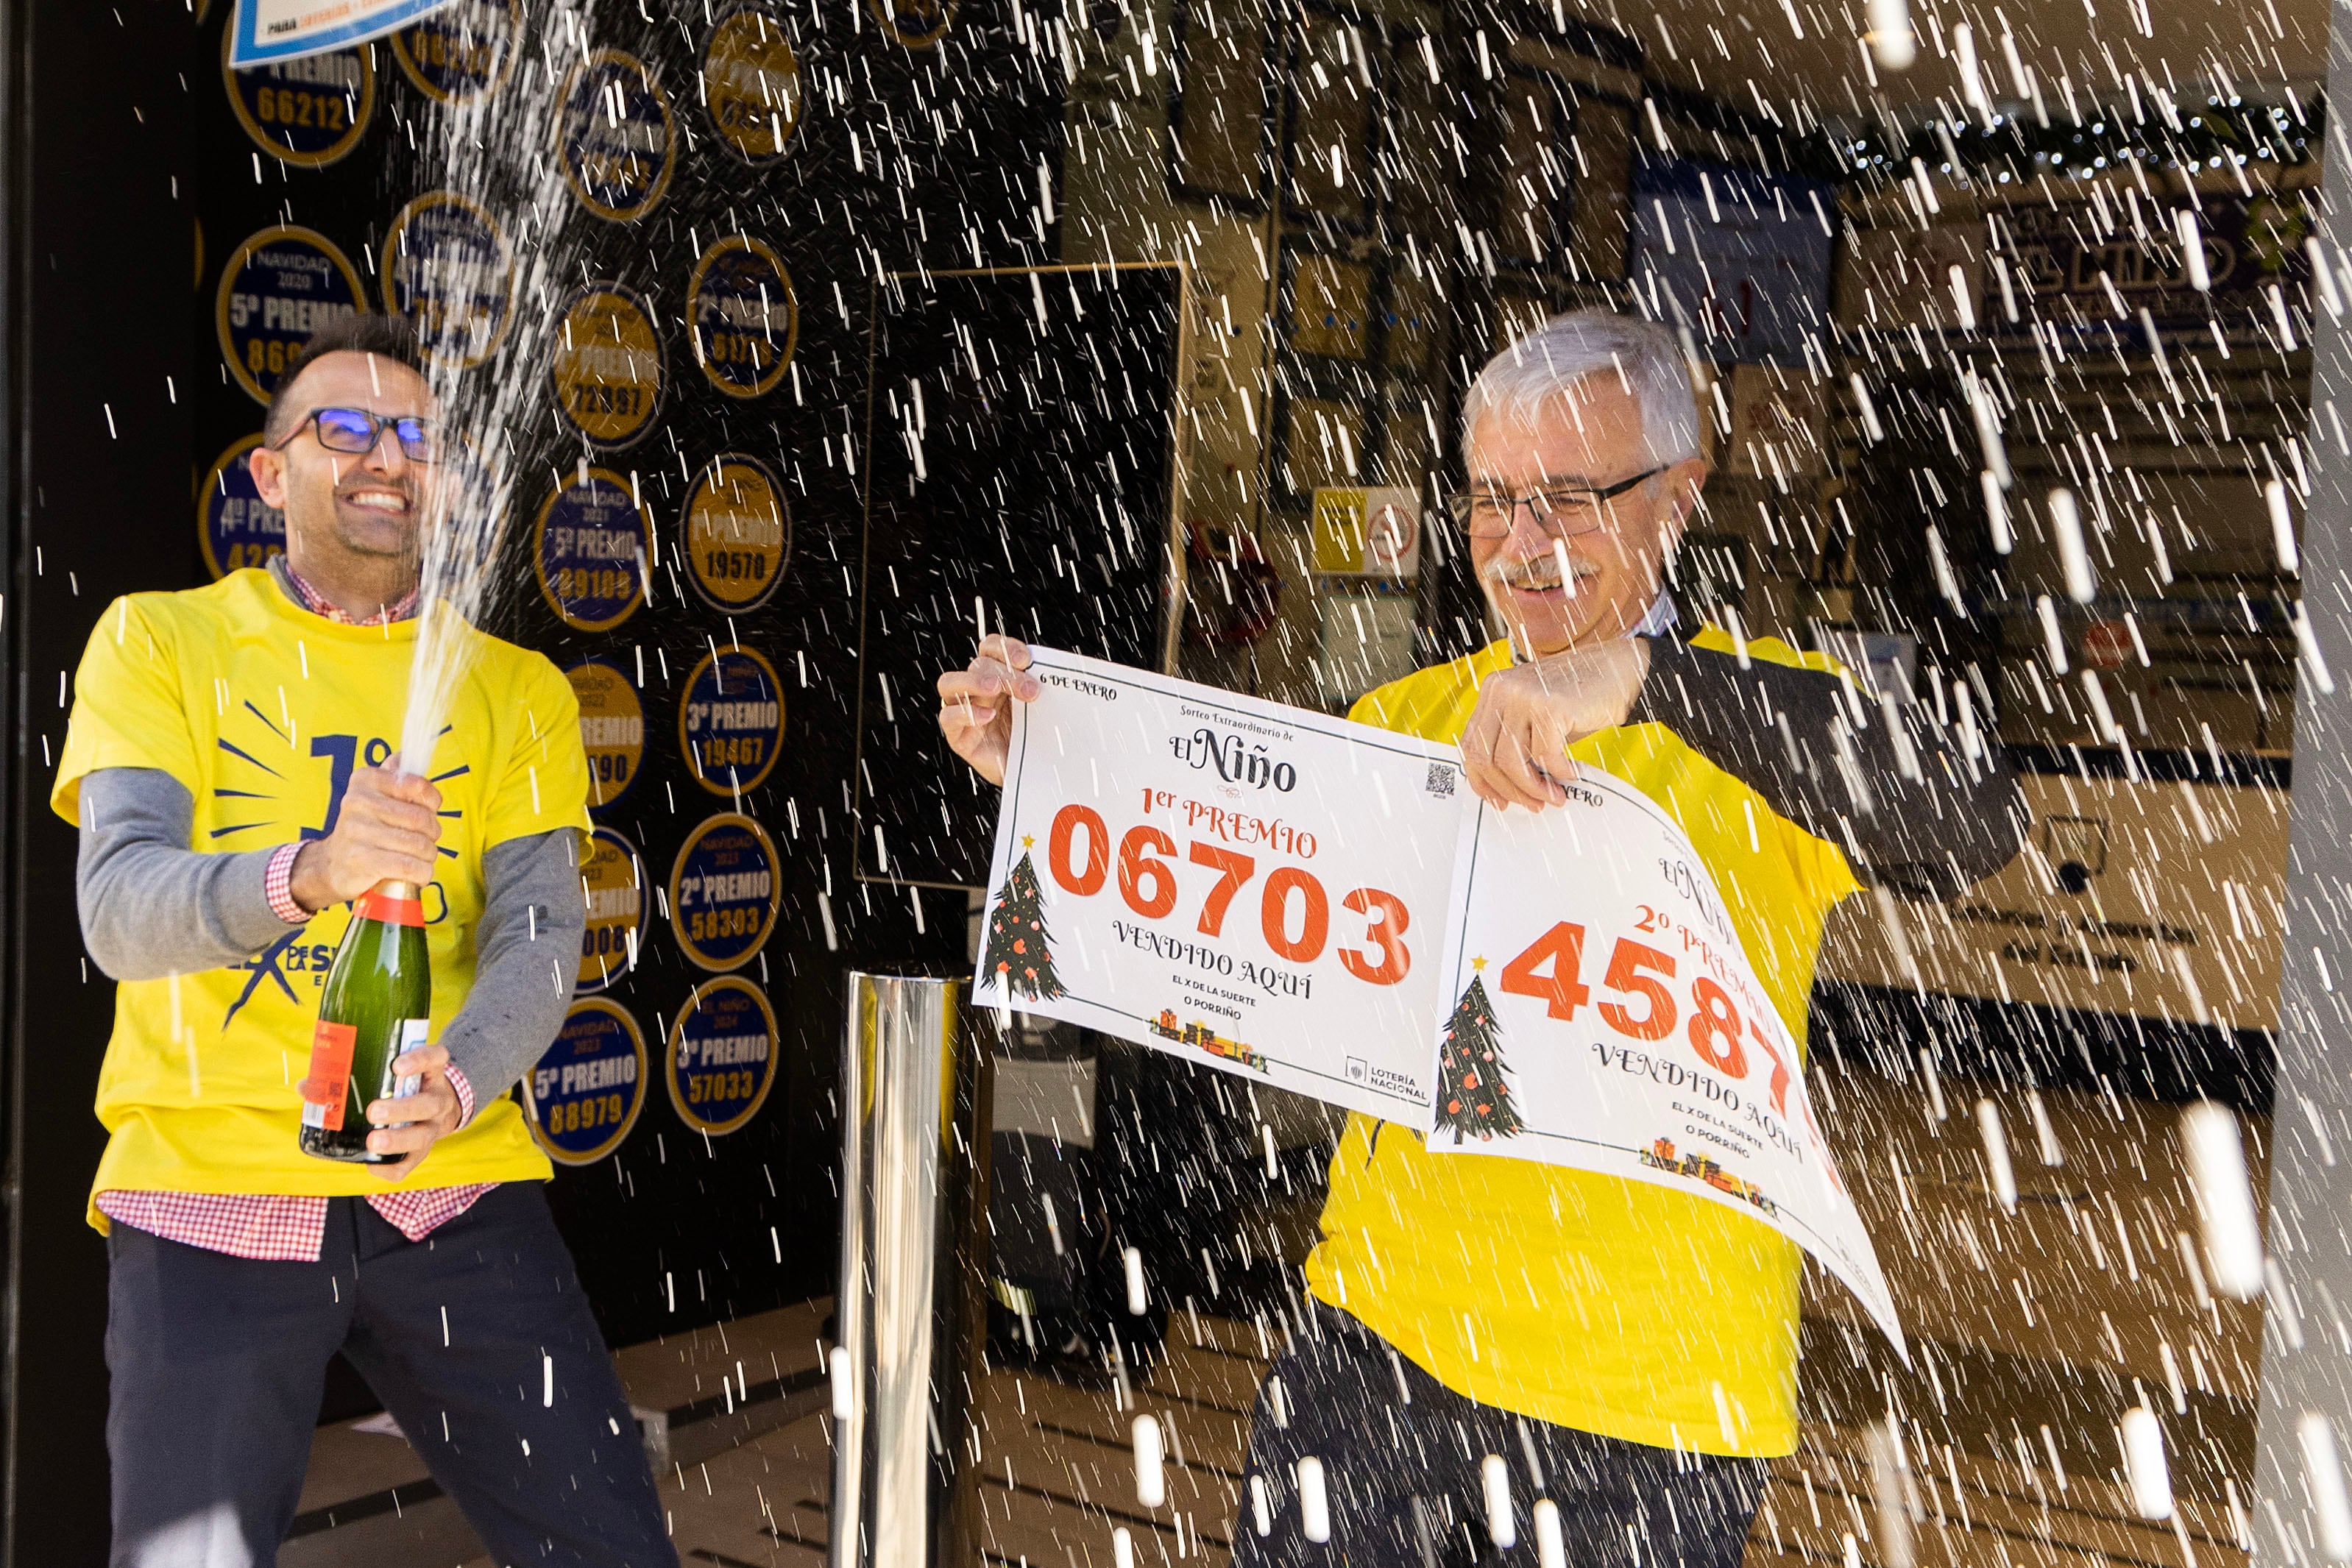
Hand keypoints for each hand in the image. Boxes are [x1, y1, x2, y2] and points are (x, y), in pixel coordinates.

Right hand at [288, 767, 442, 911]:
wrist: (333, 864)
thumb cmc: (366, 829)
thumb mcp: (376, 796)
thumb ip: (395, 776)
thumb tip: (406, 757)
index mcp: (365, 780)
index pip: (416, 785)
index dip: (432, 801)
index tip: (429, 810)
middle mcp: (357, 802)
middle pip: (422, 819)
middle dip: (433, 833)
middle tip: (425, 839)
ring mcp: (357, 832)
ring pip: (420, 845)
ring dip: (428, 856)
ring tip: (419, 857)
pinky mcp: (361, 861)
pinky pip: (409, 867)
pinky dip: (422, 873)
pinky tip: (417, 872)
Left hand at [365, 1038, 460, 1181]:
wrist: (438, 1112)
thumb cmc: (404, 1089)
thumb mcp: (393, 1074)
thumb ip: (356, 1075)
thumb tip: (306, 1086)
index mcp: (431, 1074)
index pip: (435, 1058)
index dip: (419, 1060)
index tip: (397, 1066)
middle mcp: (438, 1100)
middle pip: (429, 1104)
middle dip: (401, 1109)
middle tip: (373, 1111)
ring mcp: (433, 1128)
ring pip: (422, 1136)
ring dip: (397, 1140)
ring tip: (373, 1141)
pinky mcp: (423, 1152)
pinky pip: (409, 1165)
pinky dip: (390, 1168)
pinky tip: (371, 1165)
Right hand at [936, 635, 1040, 786]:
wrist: (1039, 773)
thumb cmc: (1041, 735)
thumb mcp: (1045, 707)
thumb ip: (1043, 686)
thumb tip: (1054, 670)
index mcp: (998, 676)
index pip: (990, 648)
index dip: (1004, 647)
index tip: (1026, 660)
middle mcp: (977, 690)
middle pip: (977, 665)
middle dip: (1005, 674)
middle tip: (1030, 691)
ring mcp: (964, 712)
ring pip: (949, 683)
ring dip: (973, 681)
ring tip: (995, 688)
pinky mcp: (958, 737)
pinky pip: (948, 717)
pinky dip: (965, 712)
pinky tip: (989, 716)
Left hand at [1458, 639, 1652, 810]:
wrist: (1618, 668)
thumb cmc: (1579, 696)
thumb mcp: (1535, 718)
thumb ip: (1516, 743)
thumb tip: (1505, 788)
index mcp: (1493, 690)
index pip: (1471, 744)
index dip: (1482, 779)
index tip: (1499, 799)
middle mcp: (1501, 689)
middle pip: (1485, 756)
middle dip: (1509, 789)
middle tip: (1532, 803)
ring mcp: (1522, 695)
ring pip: (1511, 761)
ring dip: (1532, 787)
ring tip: (1553, 796)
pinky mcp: (1548, 706)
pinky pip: (1544, 755)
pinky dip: (1558, 772)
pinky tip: (1570, 772)